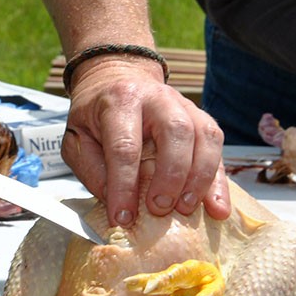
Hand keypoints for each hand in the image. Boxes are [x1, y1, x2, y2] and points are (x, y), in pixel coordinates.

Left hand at [61, 59, 230, 226]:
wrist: (117, 77)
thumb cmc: (96, 114)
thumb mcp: (77, 139)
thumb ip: (92, 171)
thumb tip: (117, 205)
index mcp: (119, 101)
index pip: (124, 146)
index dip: (124, 186)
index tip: (122, 218)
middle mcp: (156, 98)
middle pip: (175, 132)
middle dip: (170, 176)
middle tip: (159, 209)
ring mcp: (184, 106)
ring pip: (204, 137)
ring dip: (199, 178)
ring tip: (186, 209)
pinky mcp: (201, 119)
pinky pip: (217, 147)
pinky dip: (218, 181)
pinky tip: (217, 207)